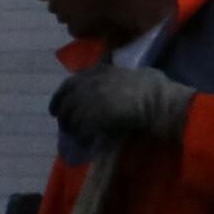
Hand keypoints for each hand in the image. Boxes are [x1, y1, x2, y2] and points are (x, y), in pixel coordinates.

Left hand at [53, 61, 192, 147]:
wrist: (157, 101)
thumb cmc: (151, 86)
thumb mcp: (129, 72)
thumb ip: (112, 75)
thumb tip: (105, 79)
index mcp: (96, 72)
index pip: (67, 85)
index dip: (59, 98)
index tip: (55, 108)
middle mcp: (88, 85)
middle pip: (65, 104)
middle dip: (62, 116)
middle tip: (65, 126)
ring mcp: (88, 102)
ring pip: (70, 119)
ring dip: (72, 128)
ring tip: (77, 135)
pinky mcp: (91, 119)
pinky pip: (80, 131)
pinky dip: (82, 137)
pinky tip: (86, 141)